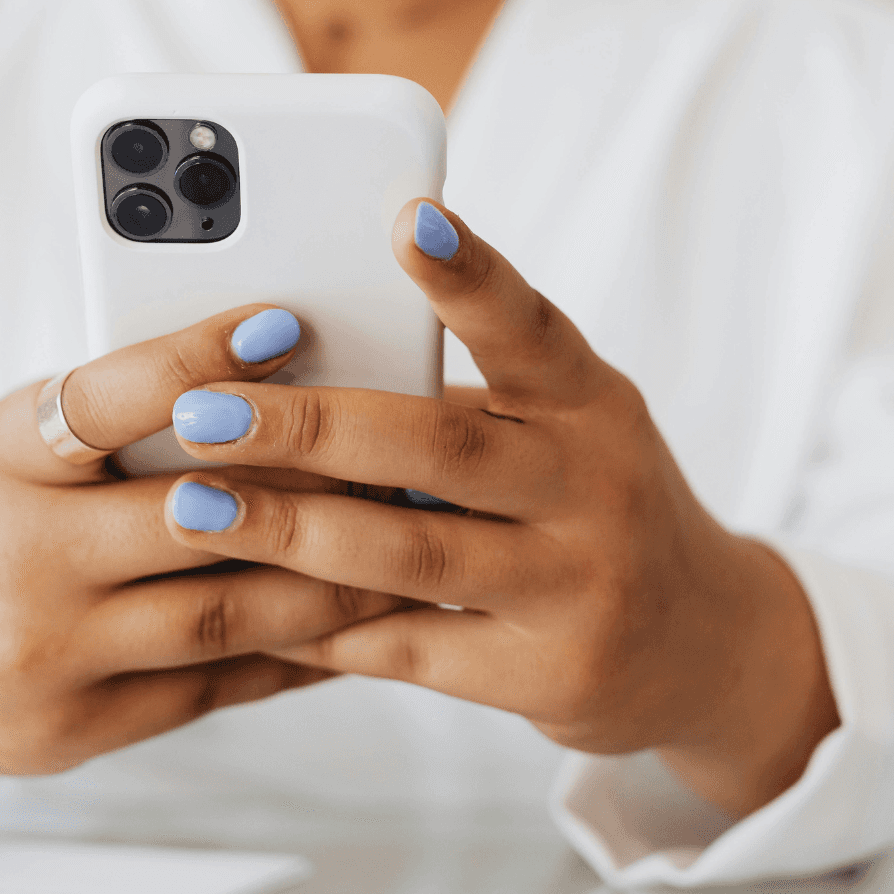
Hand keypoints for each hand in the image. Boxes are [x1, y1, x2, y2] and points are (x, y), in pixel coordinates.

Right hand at [0, 307, 398, 819]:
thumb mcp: (3, 441)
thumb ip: (105, 420)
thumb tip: (256, 381)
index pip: (100, 399)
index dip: (195, 359)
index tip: (283, 322)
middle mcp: (15, 559)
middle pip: (191, 517)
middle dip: (313, 489)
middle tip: (404, 458)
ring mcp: (44, 658)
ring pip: (224, 614)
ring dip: (331, 581)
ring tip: (407, 544)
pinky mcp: (75, 731)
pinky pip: (214, 688)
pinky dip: (293, 653)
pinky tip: (354, 624)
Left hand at [162, 201, 839, 816]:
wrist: (703, 645)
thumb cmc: (593, 506)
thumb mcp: (561, 432)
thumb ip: (459, 404)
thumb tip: (300, 372)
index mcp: (592, 403)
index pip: (529, 327)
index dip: (469, 275)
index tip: (408, 218)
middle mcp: (595, 486)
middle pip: (438, 444)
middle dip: (307, 424)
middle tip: (201, 408)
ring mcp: (577, 587)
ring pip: (410, 552)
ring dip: (288, 529)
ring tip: (191, 506)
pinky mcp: (547, 675)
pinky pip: (410, 645)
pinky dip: (321, 623)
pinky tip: (248, 601)